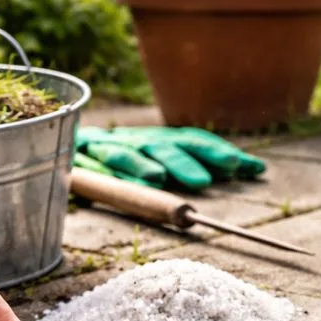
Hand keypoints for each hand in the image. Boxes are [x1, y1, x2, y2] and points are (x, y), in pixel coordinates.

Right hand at [75, 126, 266, 191]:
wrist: (67, 145)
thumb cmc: (124, 160)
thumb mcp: (165, 160)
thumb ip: (204, 162)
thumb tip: (252, 168)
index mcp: (160, 140)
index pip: (195, 141)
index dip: (222, 151)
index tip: (253, 168)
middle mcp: (139, 140)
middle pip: (169, 144)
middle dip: (194, 158)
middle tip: (218, 172)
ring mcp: (110, 147)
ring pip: (131, 153)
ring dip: (149, 165)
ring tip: (163, 178)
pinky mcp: (85, 159)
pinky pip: (99, 166)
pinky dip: (115, 172)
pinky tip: (131, 180)